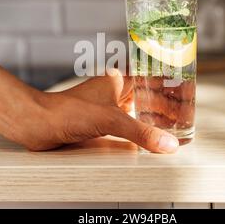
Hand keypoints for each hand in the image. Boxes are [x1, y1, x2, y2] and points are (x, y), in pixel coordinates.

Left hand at [8, 70, 178, 153]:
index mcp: (118, 81)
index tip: (186, 93)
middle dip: (166, 106)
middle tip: (185, 116)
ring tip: (172, 127)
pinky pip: (126, 124)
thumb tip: (169, 144)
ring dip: (153, 118)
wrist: (38, 123)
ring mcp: (106, 107)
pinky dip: (139, 130)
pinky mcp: (98, 122)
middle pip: (147, 96)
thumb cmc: (68, 111)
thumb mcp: (111, 120)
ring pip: (137, 110)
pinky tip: (147, 137)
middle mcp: (114, 92)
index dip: (169, 85)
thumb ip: (141, 133)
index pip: (151, 79)